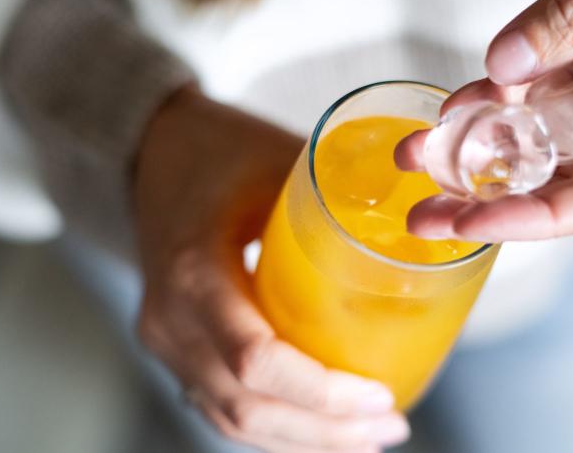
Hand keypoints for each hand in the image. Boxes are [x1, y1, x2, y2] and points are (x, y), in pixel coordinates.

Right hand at [134, 86, 409, 451]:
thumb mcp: (277, 160)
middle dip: (324, 432)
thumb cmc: (216, 149)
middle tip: (389, 427)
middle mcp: (170, 320)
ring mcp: (167, 340)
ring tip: (367, 439)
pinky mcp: (177, 348)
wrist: (150, 151)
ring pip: (232, 419)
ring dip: (303, 439)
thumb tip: (423, 219)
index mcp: (193, 271)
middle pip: (246, 406)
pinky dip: (275, 427)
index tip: (379, 395)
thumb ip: (340, 195)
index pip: (255, 360)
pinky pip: (222, 406)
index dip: (321, 392)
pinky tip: (321, 430)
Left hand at [397, 0, 572, 241]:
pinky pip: (546, 95)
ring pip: (551, 142)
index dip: (542, 218)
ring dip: (484, 153)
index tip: (475, 220)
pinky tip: (456, 106)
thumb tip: (505, 64)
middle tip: (425, 214)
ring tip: (419, 155)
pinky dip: (498, 102)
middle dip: (494, 202)